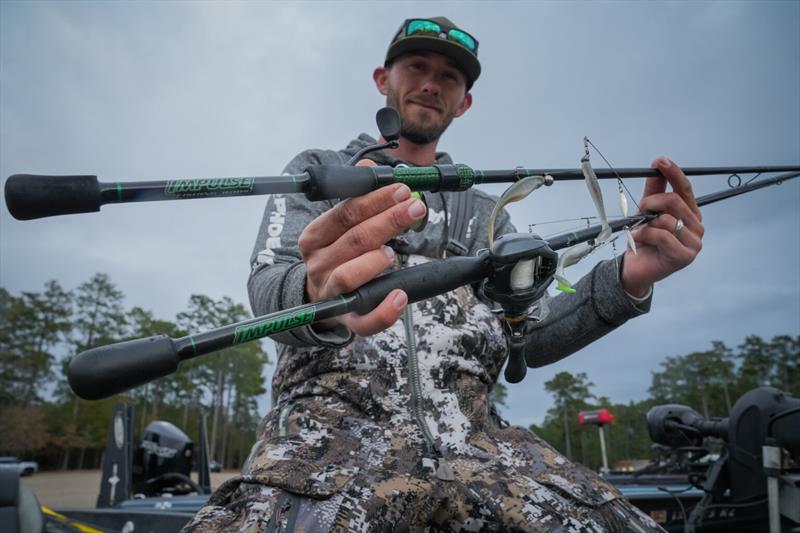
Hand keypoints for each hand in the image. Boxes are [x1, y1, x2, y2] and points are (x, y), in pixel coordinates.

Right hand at [298, 159, 426, 335]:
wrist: (316, 297)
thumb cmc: (336, 254)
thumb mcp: (338, 225)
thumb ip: (356, 195)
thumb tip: (369, 165)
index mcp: (315, 237)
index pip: (345, 214)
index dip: (375, 200)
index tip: (402, 189)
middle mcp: (319, 264)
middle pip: (354, 240)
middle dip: (388, 221)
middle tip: (415, 206)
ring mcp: (331, 293)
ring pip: (350, 275)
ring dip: (375, 261)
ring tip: (393, 252)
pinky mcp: (347, 319)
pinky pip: (365, 321)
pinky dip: (384, 311)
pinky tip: (400, 297)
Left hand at [621, 156, 704, 296]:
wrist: (636, 268)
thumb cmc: (645, 240)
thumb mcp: (647, 212)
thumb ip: (654, 190)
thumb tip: (658, 163)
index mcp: (690, 213)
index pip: (685, 189)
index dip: (673, 173)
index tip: (660, 161)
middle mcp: (696, 226)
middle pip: (674, 201)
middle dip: (650, 203)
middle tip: (639, 211)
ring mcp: (694, 242)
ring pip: (667, 220)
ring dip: (646, 224)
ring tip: (640, 232)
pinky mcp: (685, 256)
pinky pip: (662, 235)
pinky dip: (646, 235)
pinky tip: (640, 241)